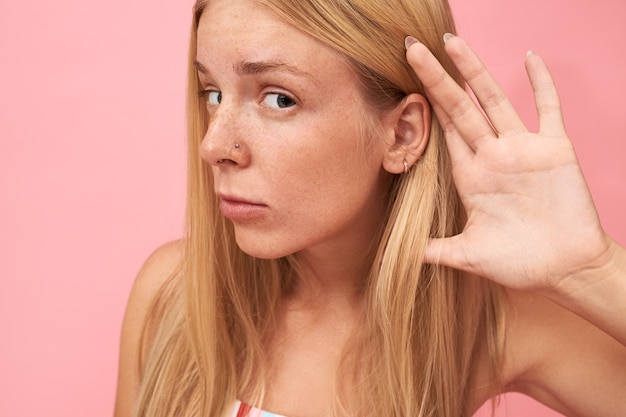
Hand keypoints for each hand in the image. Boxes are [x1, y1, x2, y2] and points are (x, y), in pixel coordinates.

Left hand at [405, 35, 610, 293]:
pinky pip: (548, 107)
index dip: (422, 105)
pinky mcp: (554, 148)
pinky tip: (530, 57)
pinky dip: (541, 83)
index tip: (402, 81)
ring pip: (494, 99)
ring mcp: (522, 149)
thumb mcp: (468, 256)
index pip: (441, 130)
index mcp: (469, 175)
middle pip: (458, 107)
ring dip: (474, 70)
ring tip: (452, 42)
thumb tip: (400, 257)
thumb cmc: (519, 264)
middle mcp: (492, 155)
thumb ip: (434, 250)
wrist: (567, 269)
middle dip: (436, 78)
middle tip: (412, 47)